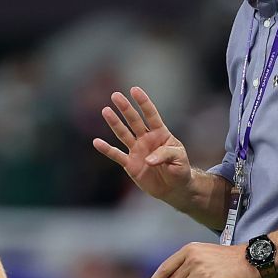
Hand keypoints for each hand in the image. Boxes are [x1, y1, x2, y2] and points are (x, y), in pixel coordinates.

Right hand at [92, 87, 193, 205]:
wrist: (174, 188)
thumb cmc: (180, 169)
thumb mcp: (179, 158)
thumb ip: (164, 154)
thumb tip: (147, 159)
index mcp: (160, 133)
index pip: (151, 114)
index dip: (143, 102)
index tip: (134, 90)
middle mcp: (146, 139)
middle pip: (134, 121)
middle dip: (125, 108)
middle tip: (116, 95)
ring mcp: (137, 150)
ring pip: (123, 134)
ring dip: (114, 123)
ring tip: (106, 111)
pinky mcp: (130, 164)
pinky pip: (116, 155)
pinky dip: (107, 150)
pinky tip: (97, 142)